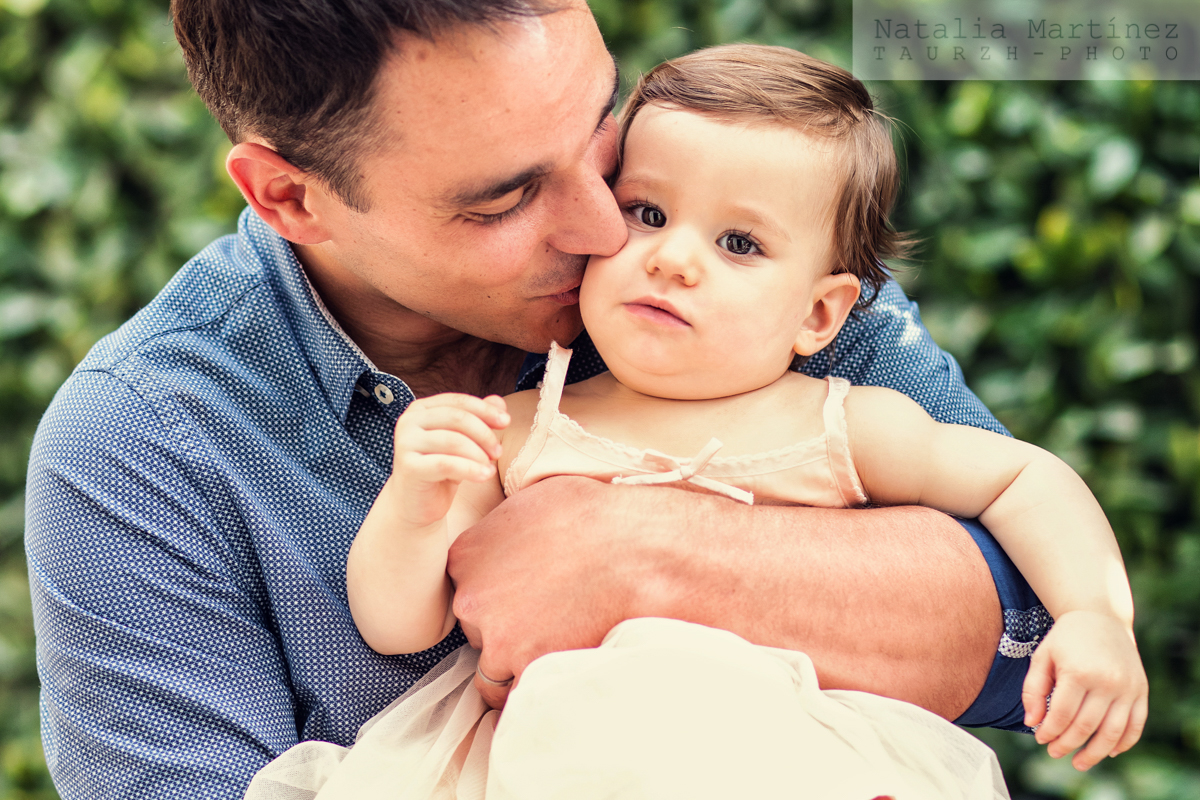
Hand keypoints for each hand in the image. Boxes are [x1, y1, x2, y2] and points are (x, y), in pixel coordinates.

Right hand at [390, 393, 508, 528]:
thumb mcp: (463, 442)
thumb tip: (499, 402)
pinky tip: (484, 476)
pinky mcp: (409, 467)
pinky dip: (470, 469)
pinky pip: (446, 464)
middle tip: (498, 451)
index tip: (506, 422)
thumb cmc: (441, 469)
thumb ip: (478, 419)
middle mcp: (409, 421)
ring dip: (478, 454)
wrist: (416, 504)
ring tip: (490, 467)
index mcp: (421, 409)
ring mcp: (405, 443)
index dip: (485, 410)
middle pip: (457, 418)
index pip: (458, 401)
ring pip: (453, 441)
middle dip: (484, 434)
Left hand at [447, 476, 643, 707]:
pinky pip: (515, 693)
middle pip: (476, 623)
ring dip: (515, 660)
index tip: (519, 591)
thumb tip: (509, 538)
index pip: (465, 583)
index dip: (493, 590)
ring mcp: (496, 638)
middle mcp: (471, 599)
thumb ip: (505, 529)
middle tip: (545, 615)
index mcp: (468, 555)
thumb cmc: (596, 518)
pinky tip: (556, 672)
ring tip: (553, 648)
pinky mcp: (525, 668)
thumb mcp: (534, 501)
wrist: (638, 552)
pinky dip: (533, 686)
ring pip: (490, 664)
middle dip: (504, 623)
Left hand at [1021, 610, 1147, 770]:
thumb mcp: (1042, 657)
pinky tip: (1109, 752)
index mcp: (1078, 672)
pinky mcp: (1141, 691)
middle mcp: (1106, 681)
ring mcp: (1127, 687)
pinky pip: (1135, 725)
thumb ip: (1033, 689)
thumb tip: (1032, 723)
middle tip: (1054, 752)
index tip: (1040, 739)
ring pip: (1112, 732)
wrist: (1100, 617)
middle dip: (1067, 745)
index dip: (1049, 732)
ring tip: (1079, 763)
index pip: (1062, 715)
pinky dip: (1124, 743)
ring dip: (1095, 753)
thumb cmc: (1066, 639)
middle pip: (1085, 726)